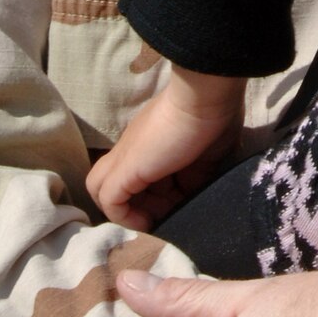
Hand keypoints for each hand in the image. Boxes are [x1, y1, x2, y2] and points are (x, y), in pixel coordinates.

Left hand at [87, 70, 246, 228]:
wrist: (207, 95)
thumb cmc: (216, 117)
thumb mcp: (208, 156)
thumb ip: (197, 175)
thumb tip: (196, 196)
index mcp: (154, 141)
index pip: (142, 175)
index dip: (160, 197)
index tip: (183, 204)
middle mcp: (133, 148)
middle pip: (120, 183)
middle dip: (145, 206)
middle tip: (172, 213)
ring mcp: (125, 155)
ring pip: (102, 189)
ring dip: (130, 211)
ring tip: (158, 218)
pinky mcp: (124, 167)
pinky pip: (108, 200)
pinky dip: (125, 217)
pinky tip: (150, 221)